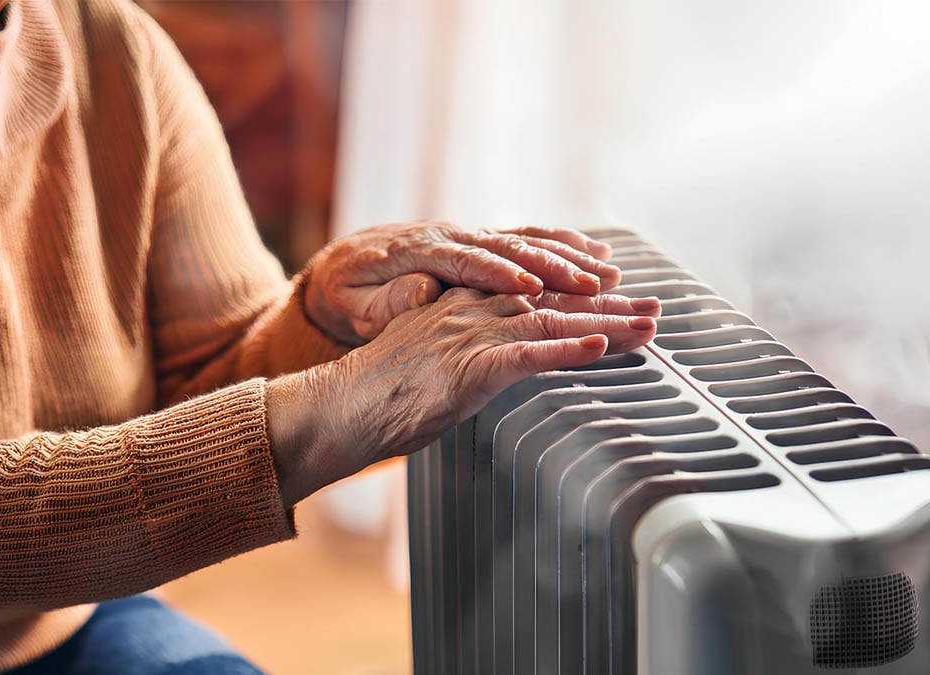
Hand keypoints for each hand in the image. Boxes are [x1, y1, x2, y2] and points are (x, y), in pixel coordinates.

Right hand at [267, 287, 658, 505]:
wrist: (340, 406)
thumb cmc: (378, 394)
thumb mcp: (428, 359)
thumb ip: (461, 349)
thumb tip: (488, 358)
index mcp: (460, 306)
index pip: (532, 296)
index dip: (580, 297)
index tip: (620, 299)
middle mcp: (470, 311)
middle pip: (552, 302)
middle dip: (609, 304)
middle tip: (656, 307)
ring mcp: (469, 335)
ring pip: (550, 320)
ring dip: (605, 321)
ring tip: (648, 324)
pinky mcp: (467, 365)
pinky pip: (526, 354)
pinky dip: (566, 348)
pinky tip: (600, 345)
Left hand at [303, 222, 621, 344]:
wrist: (343, 265)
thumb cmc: (347, 292)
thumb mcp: (353, 302)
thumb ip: (386, 300)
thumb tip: (422, 288)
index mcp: (418, 253)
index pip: (466, 264)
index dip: (501, 276)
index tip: (532, 291)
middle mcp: (450, 236)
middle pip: (509, 249)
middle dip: (555, 266)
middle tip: (597, 286)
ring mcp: (469, 235)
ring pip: (526, 241)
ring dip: (570, 256)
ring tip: (611, 273)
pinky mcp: (481, 241)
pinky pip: (528, 238)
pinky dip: (564, 244)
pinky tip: (597, 253)